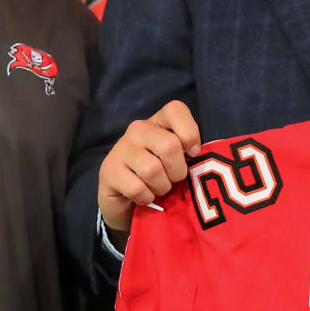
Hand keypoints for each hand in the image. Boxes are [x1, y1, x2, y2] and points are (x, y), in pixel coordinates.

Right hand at [98, 100, 201, 232]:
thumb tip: (200, 158)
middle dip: (178, 171)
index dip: (190, 133)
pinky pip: (137, 188)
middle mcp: (138, 129)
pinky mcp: (109, 169)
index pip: (175, 110)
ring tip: (158, 189)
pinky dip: (146, 198)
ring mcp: (121, 148)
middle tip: (173, 179)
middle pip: (169, 145)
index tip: (193, 154)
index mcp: (158, 122)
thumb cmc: (159, 177)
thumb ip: (189, 153)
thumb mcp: (177, 161)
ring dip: (162, 187)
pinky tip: (144, 196)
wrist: (125, 200)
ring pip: (152, 169)